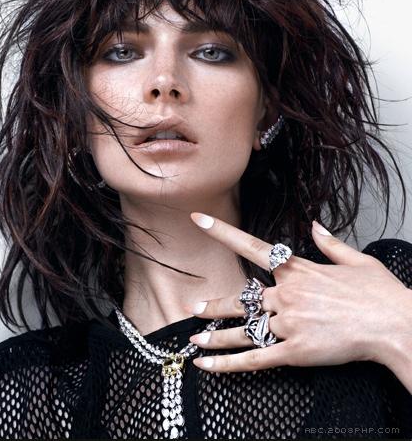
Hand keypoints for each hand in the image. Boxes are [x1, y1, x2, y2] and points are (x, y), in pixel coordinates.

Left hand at [184, 212, 410, 372]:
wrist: (396, 326)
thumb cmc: (382, 296)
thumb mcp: (357, 261)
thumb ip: (330, 244)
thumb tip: (315, 226)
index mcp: (298, 271)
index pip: (253, 247)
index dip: (223, 233)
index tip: (199, 220)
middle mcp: (287, 295)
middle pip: (241, 299)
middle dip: (214, 305)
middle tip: (194, 306)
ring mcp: (289, 324)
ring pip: (242, 330)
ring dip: (215, 336)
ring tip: (195, 339)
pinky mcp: (295, 351)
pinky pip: (254, 359)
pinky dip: (227, 364)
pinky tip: (206, 365)